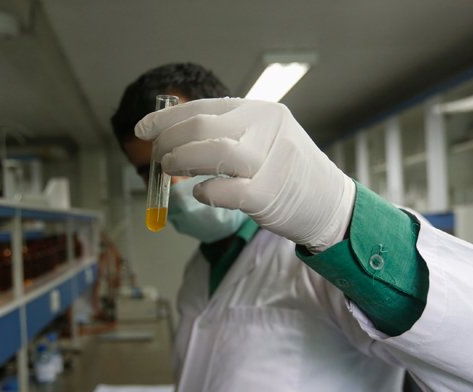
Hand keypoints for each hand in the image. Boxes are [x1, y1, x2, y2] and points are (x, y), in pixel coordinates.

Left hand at [135, 98, 355, 250]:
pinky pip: (226, 191)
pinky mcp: (270, 194)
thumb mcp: (264, 139)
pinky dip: (207, 192)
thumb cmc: (287, 173)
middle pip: (202, 127)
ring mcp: (271, 160)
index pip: (203, 107)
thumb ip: (228, 134)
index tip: (142, 130)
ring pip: (213, 153)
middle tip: (159, 157)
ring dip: (182, 161)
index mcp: (261, 111)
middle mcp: (267, 128)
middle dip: (170, 141)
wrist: (330, 204)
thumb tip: (175, 136)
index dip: (166, 118)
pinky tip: (202, 193)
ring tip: (171, 170)